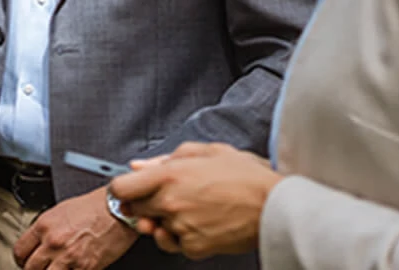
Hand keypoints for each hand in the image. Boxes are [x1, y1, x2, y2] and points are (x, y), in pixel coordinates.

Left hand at [13, 187, 137, 269]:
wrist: (118, 210)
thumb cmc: (95, 207)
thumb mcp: (61, 211)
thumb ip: (46, 228)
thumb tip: (39, 242)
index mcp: (43, 226)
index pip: (20, 250)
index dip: (21, 259)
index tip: (24, 262)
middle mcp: (53, 242)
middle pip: (30, 267)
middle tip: (40, 268)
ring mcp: (68, 256)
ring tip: (56, 269)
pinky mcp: (85, 267)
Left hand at [109, 142, 277, 258]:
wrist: (277, 206)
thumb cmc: (249, 177)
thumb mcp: (209, 152)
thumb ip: (168, 157)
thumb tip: (140, 166)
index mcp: (169, 175)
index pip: (121, 187)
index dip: (125, 188)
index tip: (133, 189)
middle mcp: (170, 202)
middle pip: (137, 208)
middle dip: (148, 204)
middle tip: (171, 198)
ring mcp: (180, 226)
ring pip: (156, 228)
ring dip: (167, 222)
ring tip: (192, 211)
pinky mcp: (194, 246)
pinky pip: (176, 244)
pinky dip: (185, 238)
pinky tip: (202, 225)